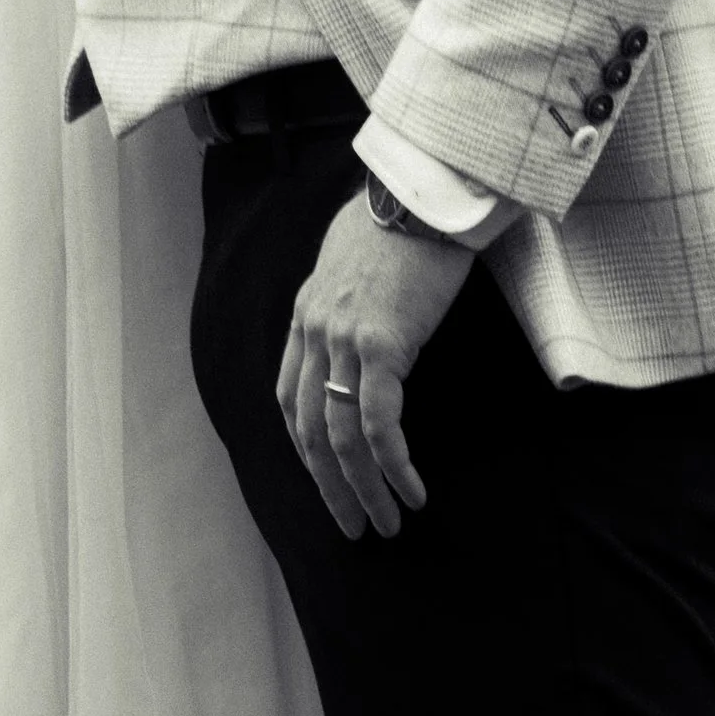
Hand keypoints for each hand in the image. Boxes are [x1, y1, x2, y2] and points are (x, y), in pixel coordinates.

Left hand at [277, 185, 474, 539]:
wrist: (425, 186)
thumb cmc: (405, 219)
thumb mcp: (358, 261)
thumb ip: (351, 298)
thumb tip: (367, 318)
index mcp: (306, 312)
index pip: (289, 397)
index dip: (306, 447)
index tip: (326, 479)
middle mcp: (314, 329)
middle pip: (308, 429)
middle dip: (328, 487)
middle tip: (352, 528)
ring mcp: (343, 338)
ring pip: (341, 437)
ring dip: (362, 491)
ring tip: (386, 526)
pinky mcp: (381, 343)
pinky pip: (379, 425)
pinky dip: (393, 467)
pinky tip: (412, 493)